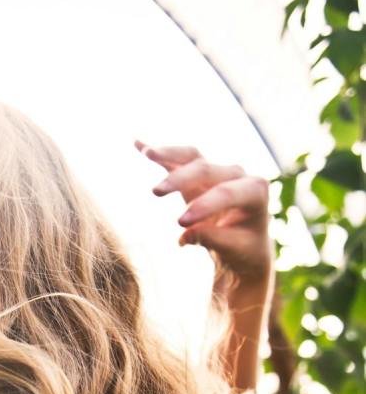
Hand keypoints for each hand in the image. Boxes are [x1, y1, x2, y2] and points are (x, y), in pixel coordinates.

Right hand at [134, 140, 273, 288]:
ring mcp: (217, 171)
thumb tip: (184, 236)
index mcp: (254, 191)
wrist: (244, 243)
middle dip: (180, 179)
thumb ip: (212, 239)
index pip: (226, 192)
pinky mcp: (199, 174)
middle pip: (205, 170)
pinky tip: (137, 144)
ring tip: (147, 154)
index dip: (203, 205)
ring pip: (192, 157)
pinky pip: (179, 160)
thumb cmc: (242, 248)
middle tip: (155, 193)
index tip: (180, 223)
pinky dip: (161, 154)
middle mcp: (237, 175)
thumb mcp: (233, 249)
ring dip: (169, 153)